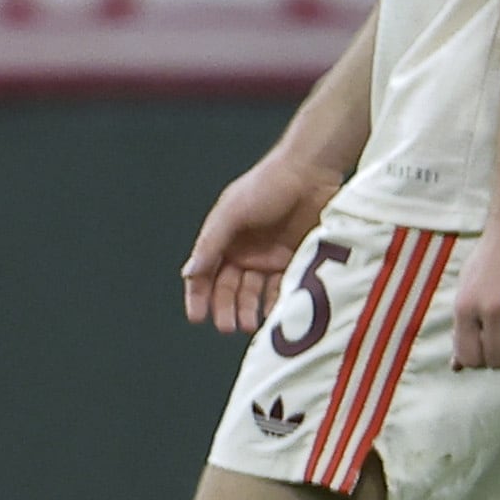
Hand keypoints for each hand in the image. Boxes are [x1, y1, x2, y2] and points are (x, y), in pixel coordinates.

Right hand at [181, 153, 343, 334]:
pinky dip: (276, 304)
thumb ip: (211, 244)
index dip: (198, 296)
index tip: (198, 317)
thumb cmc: (266, 185)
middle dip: (225, 308)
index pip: (204, 273)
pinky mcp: (294, 260)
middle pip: (228, 288)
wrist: (310, 173)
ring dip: (248, 310)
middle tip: (227, 326)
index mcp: (223, 239)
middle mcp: (243, 251)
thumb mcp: (231, 213)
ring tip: (248, 325)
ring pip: (253, 293)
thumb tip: (189, 273)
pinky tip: (273, 317)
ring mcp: (269, 257)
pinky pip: (282, 288)